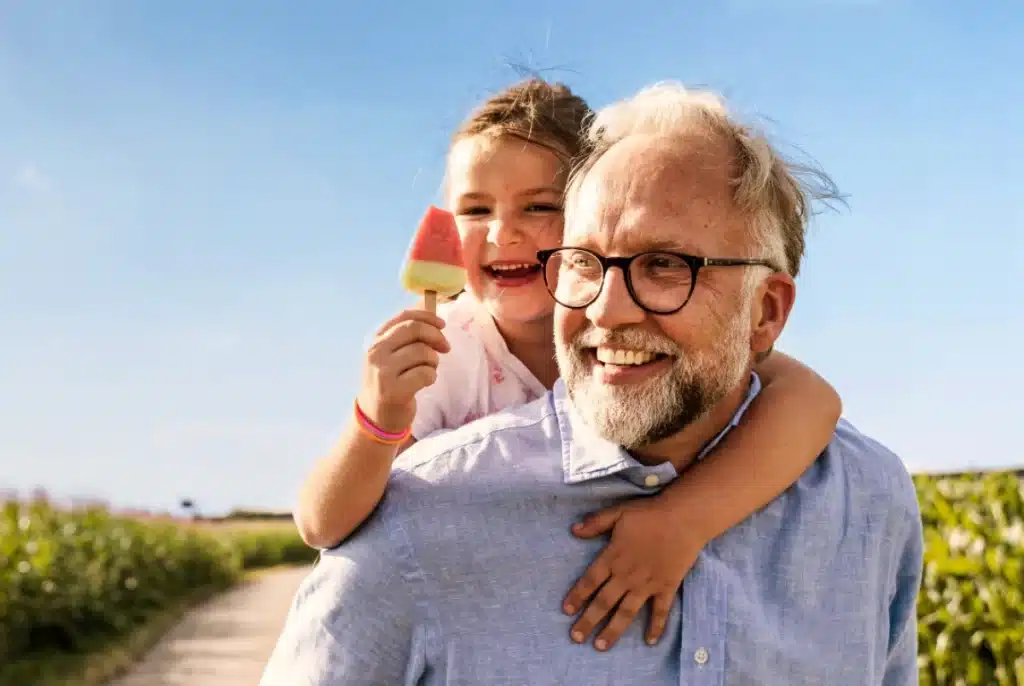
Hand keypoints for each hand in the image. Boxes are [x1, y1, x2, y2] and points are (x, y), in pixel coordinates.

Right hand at [357, 309, 448, 431]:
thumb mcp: (389, 356)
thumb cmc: (390, 382)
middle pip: (415, 329)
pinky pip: (426, 374)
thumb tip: (434, 321)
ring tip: (428, 370)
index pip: (404, 317)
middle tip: (446, 347)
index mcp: (376, 340)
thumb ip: (406, 338)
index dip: (427, 317)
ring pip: (423, 352)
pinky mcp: (394, 391)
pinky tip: (424, 382)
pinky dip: (431, 377)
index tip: (442, 324)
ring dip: (434, 361)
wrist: (376, 416)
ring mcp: (383, 372)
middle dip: (436, 336)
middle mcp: (376, 353)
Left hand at [562, 499, 702, 650]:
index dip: (577, 596)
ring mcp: (647, 584)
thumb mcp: (618, 513)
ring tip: (600, 647)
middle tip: (576, 637)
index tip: (566, 610)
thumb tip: (574, 530)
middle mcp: (627, 575)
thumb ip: (596, 523)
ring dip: (613, 630)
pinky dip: (656, 627)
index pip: (590, 581)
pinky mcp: (667, 587)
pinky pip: (660, 611)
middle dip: (588, 621)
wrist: (684, 518)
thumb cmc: (649, 514)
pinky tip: (650, 641)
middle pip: (604, 602)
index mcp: (613, 557)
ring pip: (626, 612)